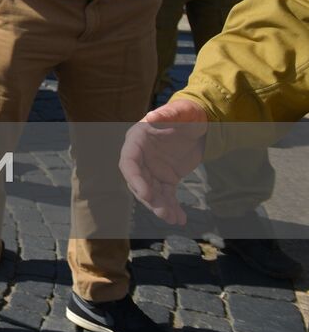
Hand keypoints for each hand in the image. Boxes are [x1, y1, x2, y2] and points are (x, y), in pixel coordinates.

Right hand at [119, 99, 208, 225]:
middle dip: (149, 198)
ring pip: (151, 192)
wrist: (201, 124)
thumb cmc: (188, 114)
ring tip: (174, 219)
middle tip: (163, 212)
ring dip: (160, 207)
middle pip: (139, 181)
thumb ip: (168, 114)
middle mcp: (141, 156)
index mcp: (138, 139)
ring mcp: (152, 168)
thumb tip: (151, 117)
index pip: (129, 162)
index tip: (146, 194)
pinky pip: (165, 195)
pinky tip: (180, 219)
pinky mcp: (165, 178)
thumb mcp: (182, 113)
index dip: (134, 179)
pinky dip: (172, 207)